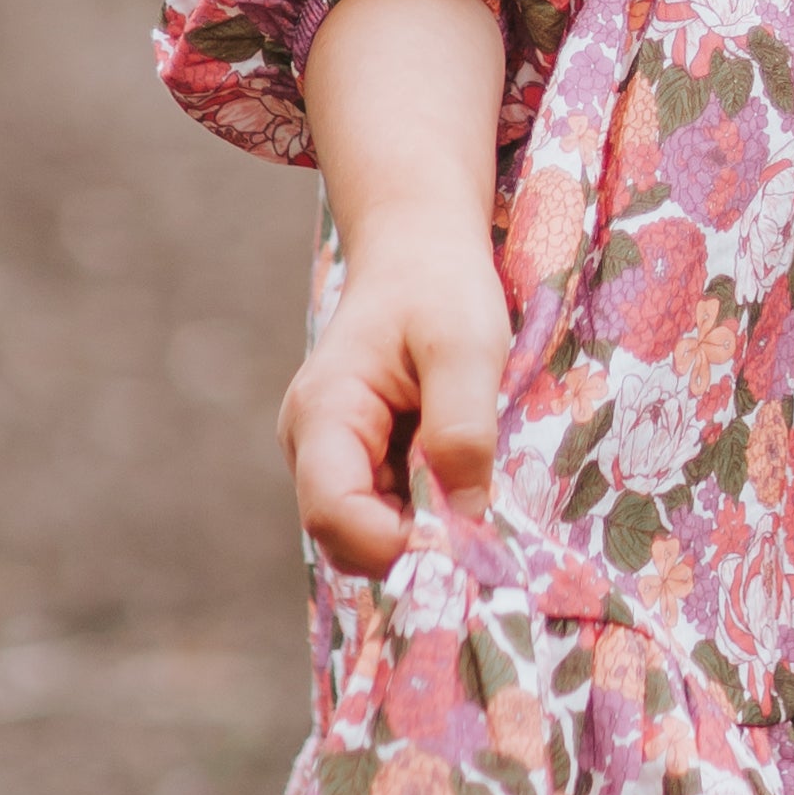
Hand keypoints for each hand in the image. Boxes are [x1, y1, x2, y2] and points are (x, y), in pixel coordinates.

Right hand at [281, 234, 514, 579]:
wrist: (419, 250)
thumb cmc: (440, 288)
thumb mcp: (466, 346)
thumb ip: (462, 427)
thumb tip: (466, 515)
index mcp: (324, 414)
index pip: (334, 515)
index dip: (395, 543)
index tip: (464, 537)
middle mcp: (313, 446)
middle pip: (347, 538)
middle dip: (412, 544)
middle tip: (479, 519)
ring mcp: (332, 457)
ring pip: (368, 532)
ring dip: (424, 528)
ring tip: (472, 481)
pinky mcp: (359, 461)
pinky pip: (386, 510)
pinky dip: (426, 510)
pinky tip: (461, 474)